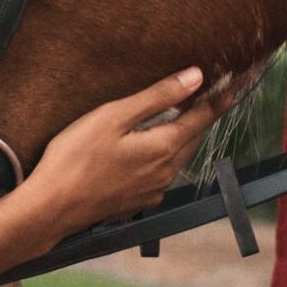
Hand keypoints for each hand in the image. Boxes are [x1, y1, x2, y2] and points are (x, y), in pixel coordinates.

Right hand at [27, 67, 231, 243]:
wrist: (50, 209)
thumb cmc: (75, 159)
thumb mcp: (115, 117)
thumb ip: (158, 96)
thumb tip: (196, 77)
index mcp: (163, 147)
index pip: (201, 117)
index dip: (219, 98)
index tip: (237, 83)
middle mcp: (165, 172)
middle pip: (191, 138)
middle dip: (200, 116)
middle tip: (209, 96)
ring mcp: (151, 191)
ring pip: (175, 157)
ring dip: (179, 138)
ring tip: (177, 119)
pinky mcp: (135, 202)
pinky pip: (157, 175)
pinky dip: (159, 158)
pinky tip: (145, 151)